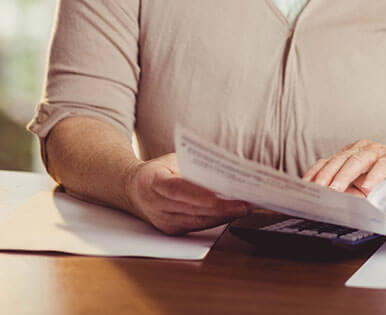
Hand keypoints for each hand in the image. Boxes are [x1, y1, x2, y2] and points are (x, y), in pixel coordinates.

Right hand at [125, 153, 249, 234]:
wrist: (134, 190)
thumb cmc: (158, 171)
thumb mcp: (171, 161)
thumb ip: (193, 167)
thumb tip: (224, 169)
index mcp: (152, 182)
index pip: (177, 190)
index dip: (199, 195)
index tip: (220, 196)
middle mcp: (156, 205)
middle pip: (192, 210)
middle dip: (221, 208)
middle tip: (245, 202)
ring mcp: (163, 221)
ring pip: (197, 222)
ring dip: (223, 216)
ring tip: (245, 207)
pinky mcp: (172, 230)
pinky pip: (197, 226)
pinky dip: (217, 220)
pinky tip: (232, 214)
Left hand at [302, 140, 385, 195]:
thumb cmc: (384, 184)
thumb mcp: (360, 190)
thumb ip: (346, 192)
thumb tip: (327, 202)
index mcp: (349, 155)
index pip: (327, 162)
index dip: (315, 173)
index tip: (304, 187)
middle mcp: (361, 149)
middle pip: (339, 160)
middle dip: (326, 175)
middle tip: (318, 190)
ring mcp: (378, 151)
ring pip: (357, 159)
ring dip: (345, 175)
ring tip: (336, 188)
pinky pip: (382, 165)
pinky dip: (374, 176)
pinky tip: (368, 187)